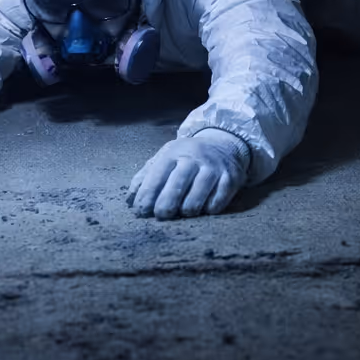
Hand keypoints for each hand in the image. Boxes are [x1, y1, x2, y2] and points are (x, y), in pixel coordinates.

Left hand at [128, 128, 250, 218]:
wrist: (223, 143)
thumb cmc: (187, 157)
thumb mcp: (165, 158)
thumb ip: (145, 176)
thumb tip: (129, 201)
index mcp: (174, 153)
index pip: (157, 175)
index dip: (147, 195)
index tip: (141, 211)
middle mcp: (194, 159)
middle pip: (177, 186)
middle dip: (166, 205)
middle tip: (161, 216)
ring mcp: (213, 168)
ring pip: (197, 196)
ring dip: (187, 209)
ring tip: (183, 212)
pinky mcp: (230, 178)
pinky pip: (217, 201)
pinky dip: (208, 209)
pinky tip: (204, 209)